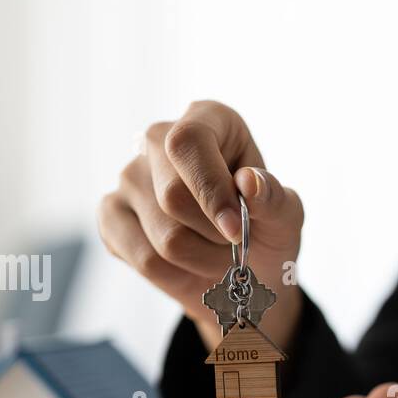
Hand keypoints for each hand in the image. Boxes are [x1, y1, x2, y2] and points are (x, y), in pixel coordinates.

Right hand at [97, 100, 303, 351]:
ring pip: (163, 236)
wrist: (242, 277)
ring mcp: (130, 176)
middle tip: (236, 242)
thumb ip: (274, 198)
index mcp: (209, 120)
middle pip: (172, 195)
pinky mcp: (112, 214)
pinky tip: (188, 263)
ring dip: (203, 259)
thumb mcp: (285, 217)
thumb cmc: (266, 232)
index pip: (188, 141)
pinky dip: (177, 275)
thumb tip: (249, 182)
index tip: (235, 229)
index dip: (209, 189)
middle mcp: (159, 139)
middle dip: (214, 235)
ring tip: (217, 254)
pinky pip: (143, 257)